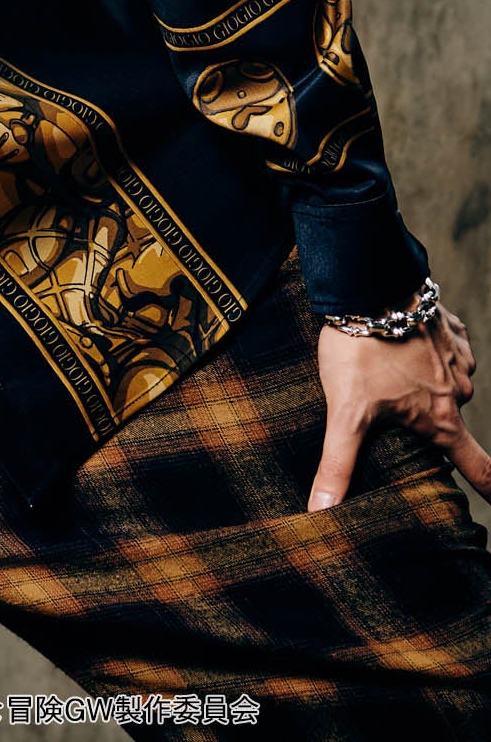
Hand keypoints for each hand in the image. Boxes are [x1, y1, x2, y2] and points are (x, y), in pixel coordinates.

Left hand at [308, 298, 489, 508]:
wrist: (369, 283)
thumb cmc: (360, 351)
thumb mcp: (345, 412)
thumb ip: (338, 464)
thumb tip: (321, 512)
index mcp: (441, 419)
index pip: (480, 469)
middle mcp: (459, 391)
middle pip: (450, 420)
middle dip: (429, 420)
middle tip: (393, 408)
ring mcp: (458, 356)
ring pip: (445, 381)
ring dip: (422, 380)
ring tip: (385, 368)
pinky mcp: (449, 326)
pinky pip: (442, 346)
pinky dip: (423, 347)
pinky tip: (397, 339)